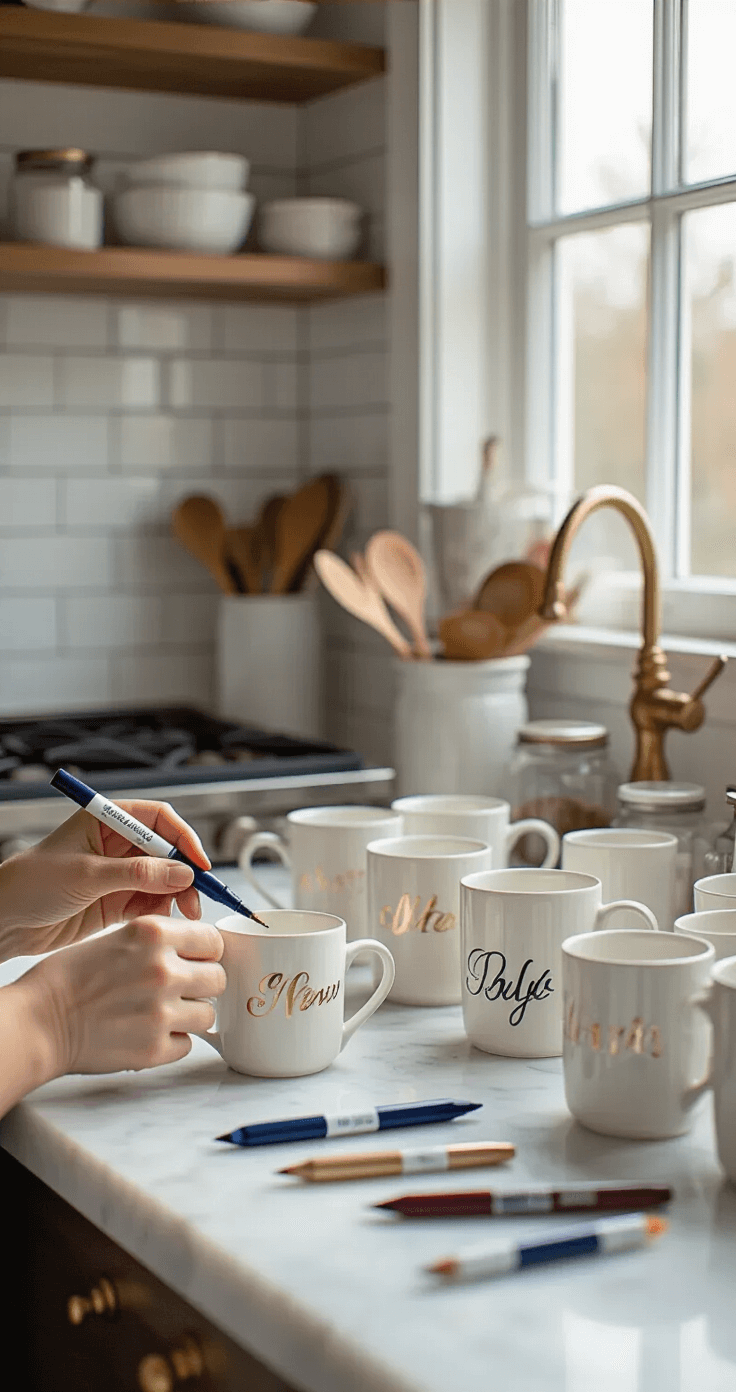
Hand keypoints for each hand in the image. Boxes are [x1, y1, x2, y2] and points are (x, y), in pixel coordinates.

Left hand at [0, 802, 209, 961]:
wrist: (5, 920)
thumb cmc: (31, 883)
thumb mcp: (86, 875)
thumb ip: (137, 874)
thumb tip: (181, 873)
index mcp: (106, 821)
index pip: (158, 819)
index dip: (183, 837)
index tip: (199, 863)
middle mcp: (116, 844)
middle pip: (167, 851)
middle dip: (185, 872)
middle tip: (196, 896)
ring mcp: (118, 874)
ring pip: (164, 879)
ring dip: (178, 895)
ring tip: (186, 914)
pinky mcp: (116, 902)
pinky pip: (151, 902)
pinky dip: (162, 912)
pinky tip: (163, 923)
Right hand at [19, 916, 225, 1077]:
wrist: (39, 1021)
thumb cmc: (68, 979)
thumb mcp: (118, 937)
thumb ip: (160, 942)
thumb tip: (196, 952)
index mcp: (153, 934)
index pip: (213, 941)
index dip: (206, 953)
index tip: (198, 961)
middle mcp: (162, 970)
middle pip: (218, 978)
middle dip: (202, 985)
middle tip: (180, 991)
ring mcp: (161, 1012)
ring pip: (208, 1015)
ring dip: (190, 1016)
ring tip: (161, 1014)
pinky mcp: (154, 1048)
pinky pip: (186, 1045)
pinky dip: (172, 1042)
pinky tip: (146, 1033)